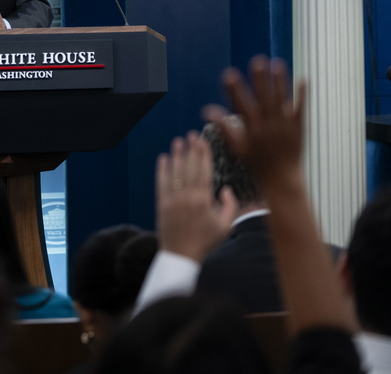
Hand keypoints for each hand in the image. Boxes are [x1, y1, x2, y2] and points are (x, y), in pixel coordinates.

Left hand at [156, 131, 237, 262]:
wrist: (181, 255)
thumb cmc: (205, 241)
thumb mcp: (225, 226)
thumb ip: (230, 206)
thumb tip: (225, 188)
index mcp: (203, 200)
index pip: (203, 171)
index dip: (202, 154)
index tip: (202, 141)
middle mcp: (186, 197)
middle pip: (188, 167)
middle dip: (190, 150)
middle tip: (191, 135)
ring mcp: (172, 199)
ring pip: (174, 172)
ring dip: (176, 155)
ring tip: (178, 141)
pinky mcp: (161, 204)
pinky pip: (161, 182)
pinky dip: (162, 169)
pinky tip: (163, 158)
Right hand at [202, 55, 306, 188]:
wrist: (282, 178)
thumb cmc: (256, 163)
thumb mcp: (236, 148)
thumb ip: (224, 128)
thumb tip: (206, 111)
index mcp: (252, 129)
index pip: (241, 105)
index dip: (234, 90)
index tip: (229, 74)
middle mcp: (268, 125)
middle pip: (264, 99)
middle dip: (260, 80)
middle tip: (257, 62)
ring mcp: (285, 126)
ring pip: (282, 100)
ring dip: (280, 82)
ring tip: (278, 64)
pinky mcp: (298, 127)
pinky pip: (300, 108)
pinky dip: (301, 94)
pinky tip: (303, 78)